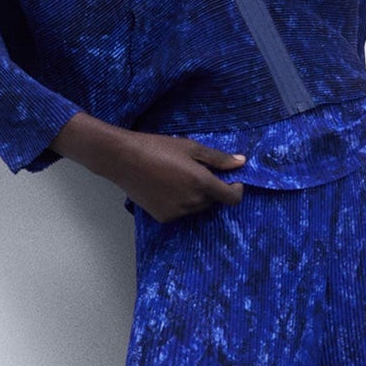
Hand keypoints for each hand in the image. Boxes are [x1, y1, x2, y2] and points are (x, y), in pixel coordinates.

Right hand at [50, 113, 245, 221]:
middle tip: (195, 171)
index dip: (236, 190)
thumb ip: (218, 158)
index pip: (232, 198)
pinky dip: (179, 203)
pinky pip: (180, 212)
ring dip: (195, 196)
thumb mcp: (191, 148)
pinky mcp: (164, 218)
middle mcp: (192, 202)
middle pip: (213, 201)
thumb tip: (241, 162)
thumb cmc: (157, 148)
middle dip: (211, 189)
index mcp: (202, 183)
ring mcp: (178, 212)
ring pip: (197, 208)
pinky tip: (165, 187)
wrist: (123, 160)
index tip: (232, 181)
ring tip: (177, 177)